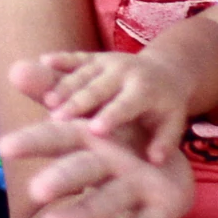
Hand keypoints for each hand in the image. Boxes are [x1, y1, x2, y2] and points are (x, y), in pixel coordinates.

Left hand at [0, 113, 194, 217]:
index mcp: (93, 138)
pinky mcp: (162, 207)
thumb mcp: (81, 128)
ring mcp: (141, 182)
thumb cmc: (113, 145)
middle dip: (63, 177)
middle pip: (86, 166)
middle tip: (34, 191)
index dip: (33, 141)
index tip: (3, 147)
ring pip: (110, 199)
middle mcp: (117, 157)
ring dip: (83, 213)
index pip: (59, 137)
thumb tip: (14, 67)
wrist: (172, 161)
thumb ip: (50, 99)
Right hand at [19, 50, 192, 163]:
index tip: (94, 131)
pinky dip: (60, 58)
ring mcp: (109, 61)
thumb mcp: (174, 123)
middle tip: (57, 120)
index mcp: (145, 90)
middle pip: (98, 89)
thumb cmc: (166, 106)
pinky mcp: (96, 56)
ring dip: (64, 87)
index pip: (126, 105)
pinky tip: (43, 60)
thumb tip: (154, 160)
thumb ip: (165, 142)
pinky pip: (76, 56)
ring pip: (83, 74)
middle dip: (77, 103)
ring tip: (49, 104)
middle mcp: (125, 72)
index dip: (111, 117)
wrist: (166, 70)